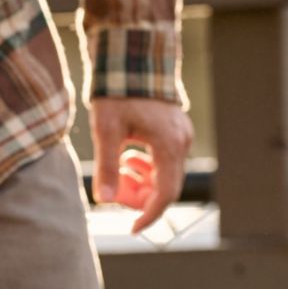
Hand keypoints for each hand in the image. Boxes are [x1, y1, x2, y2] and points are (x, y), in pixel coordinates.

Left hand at [90, 98, 193, 233]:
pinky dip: (148, 166)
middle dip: (142, 196)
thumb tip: (105, 200)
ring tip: (120, 166)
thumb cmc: (117, 93)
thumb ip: (106, 167)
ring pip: (166, 173)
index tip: (131, 228)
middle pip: (167, 186)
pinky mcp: (176, 130)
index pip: (165, 193)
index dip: (149, 214)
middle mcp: (182, 141)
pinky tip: (128, 156)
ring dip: (143, 179)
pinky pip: (166, 160)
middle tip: (116, 193)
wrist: (131, 61)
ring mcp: (182, 135)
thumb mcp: (106, 130)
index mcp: (169, 144)